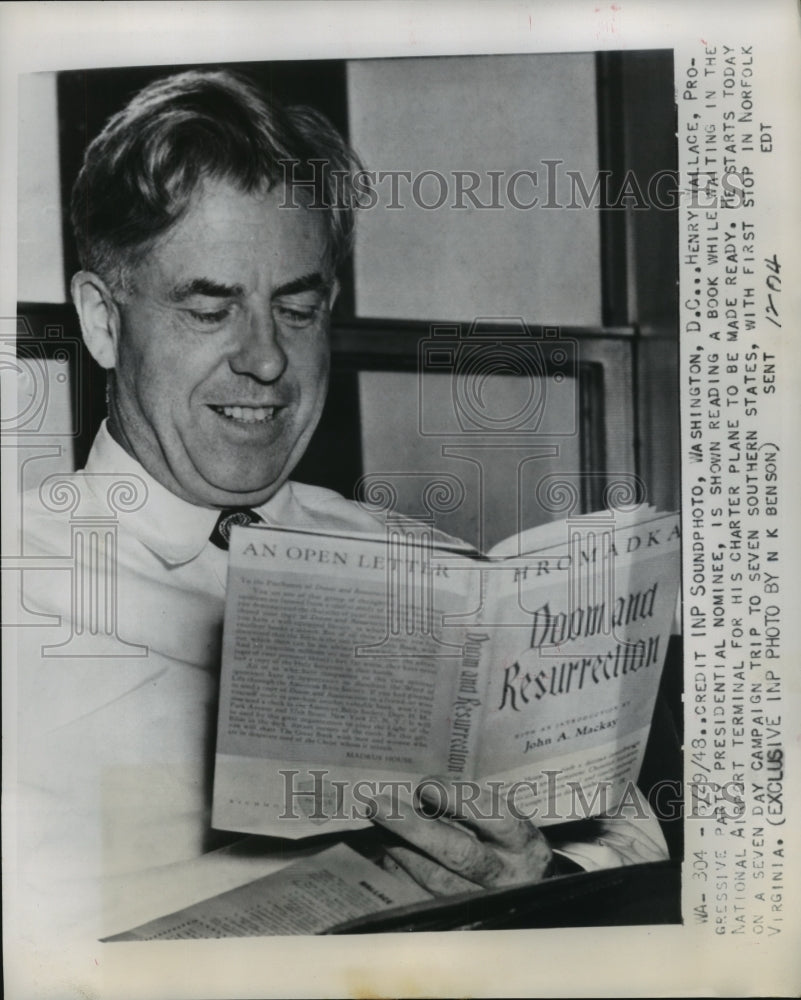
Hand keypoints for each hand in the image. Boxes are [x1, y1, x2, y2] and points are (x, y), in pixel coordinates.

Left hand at [370, 778, 552, 895]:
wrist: (531, 890)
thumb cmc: (509, 843)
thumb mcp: (503, 818)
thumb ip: (469, 805)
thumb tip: (421, 794)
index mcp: (522, 842)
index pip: (492, 817)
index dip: (458, 801)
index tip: (425, 786)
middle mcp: (506, 876)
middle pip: (459, 855)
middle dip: (415, 829)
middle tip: (378, 806)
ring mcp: (485, 903)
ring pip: (437, 880)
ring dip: (401, 850)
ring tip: (377, 825)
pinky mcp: (463, 920)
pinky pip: (426, 898)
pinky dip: (403, 871)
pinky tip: (388, 849)